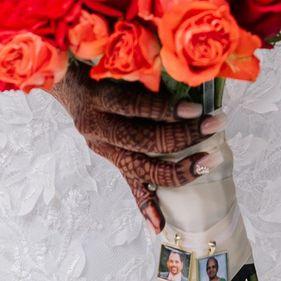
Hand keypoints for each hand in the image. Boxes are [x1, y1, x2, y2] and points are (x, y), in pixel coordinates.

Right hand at [47, 74, 225, 232]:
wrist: (65, 78)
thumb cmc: (97, 58)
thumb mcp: (115, 54)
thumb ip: (143, 62)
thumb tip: (187, 64)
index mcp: (95, 96)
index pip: (132, 107)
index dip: (164, 110)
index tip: (195, 109)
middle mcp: (96, 126)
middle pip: (142, 139)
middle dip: (183, 136)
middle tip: (215, 125)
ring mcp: (103, 147)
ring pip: (141, 166)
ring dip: (178, 168)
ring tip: (208, 162)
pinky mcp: (111, 159)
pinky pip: (130, 185)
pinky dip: (146, 206)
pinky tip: (159, 225)